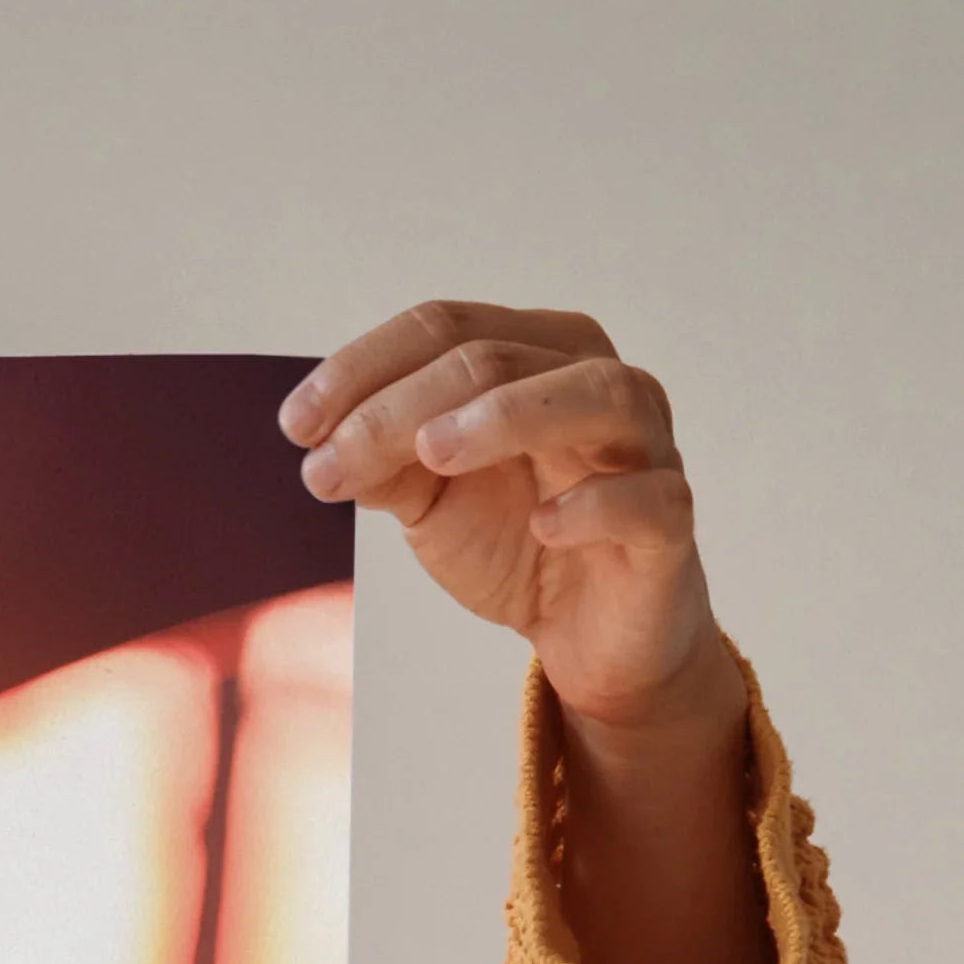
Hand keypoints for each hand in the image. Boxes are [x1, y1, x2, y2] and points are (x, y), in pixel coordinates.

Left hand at [282, 302, 737, 740]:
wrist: (588, 636)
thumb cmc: (519, 545)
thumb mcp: (432, 500)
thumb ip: (384, 465)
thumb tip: (320, 444)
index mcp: (537, 358)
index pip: (448, 327)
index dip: (366, 367)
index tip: (296, 424)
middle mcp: (597, 383)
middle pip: (501, 357)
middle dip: (402, 405)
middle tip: (331, 458)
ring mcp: (644, 448)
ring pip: (596, 394)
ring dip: (509, 415)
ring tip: (431, 451)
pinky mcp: (668, 523)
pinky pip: (649, 497)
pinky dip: (597, 504)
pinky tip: (543, 525)